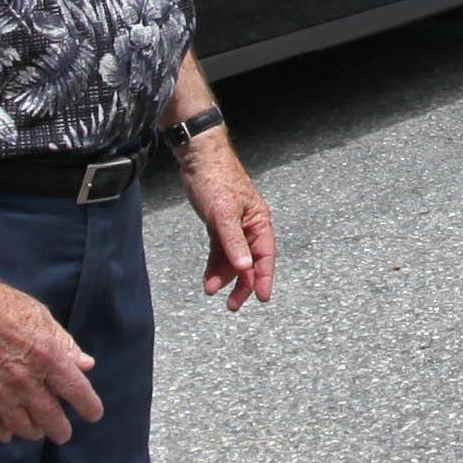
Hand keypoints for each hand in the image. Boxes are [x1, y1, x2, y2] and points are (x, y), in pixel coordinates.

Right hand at [0, 271, 101, 443]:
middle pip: (52, 420)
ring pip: (25, 429)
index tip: (93, 414)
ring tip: (35, 427)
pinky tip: (8, 428)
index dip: (89, 407)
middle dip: (61, 430)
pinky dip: (5, 432)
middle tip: (62, 432)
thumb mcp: (40, 317)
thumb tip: (87, 365)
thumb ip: (65, 344)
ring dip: (34, 430)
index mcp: (47, 356)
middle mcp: (25, 380)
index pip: (77, 392)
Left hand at [177, 132, 274, 311]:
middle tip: (233, 305)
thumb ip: (234, 242)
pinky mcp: (218, 224)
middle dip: (242, 283)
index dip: (264, 277)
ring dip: (224, 275)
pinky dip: (215, 264)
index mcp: (259, 221)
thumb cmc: (215, 179)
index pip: (265, 255)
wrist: (197, 157)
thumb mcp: (224, 214)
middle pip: (250, 261)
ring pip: (233, 258)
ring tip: (211, 290)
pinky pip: (220, 250)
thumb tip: (246, 268)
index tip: (262, 298)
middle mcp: (249, 226)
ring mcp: (233, 226)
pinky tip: (208, 278)